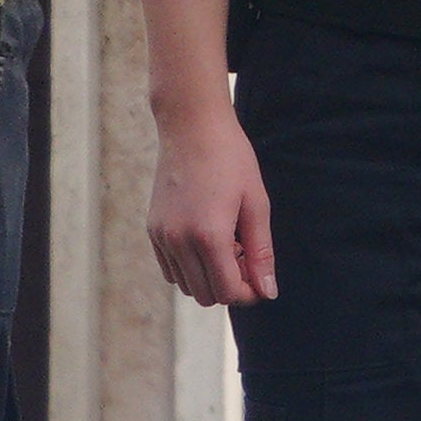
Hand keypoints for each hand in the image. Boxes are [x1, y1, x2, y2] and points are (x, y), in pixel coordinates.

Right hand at [149, 103, 279, 307]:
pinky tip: (205, 240)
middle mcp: (179, 241)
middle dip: (230, 285)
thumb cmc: (231, 159)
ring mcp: (162, 236)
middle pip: (206, 295)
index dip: (249, 293)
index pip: (228, 292)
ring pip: (186, 285)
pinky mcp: (153, 229)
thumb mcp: (256, 204)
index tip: (260, 278)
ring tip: (226, 245)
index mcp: (209, 236)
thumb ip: (261, 253)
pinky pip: (170, 269)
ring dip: (209, 277)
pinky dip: (189, 267)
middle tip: (245, 256)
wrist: (191, 125)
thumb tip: (267, 291)